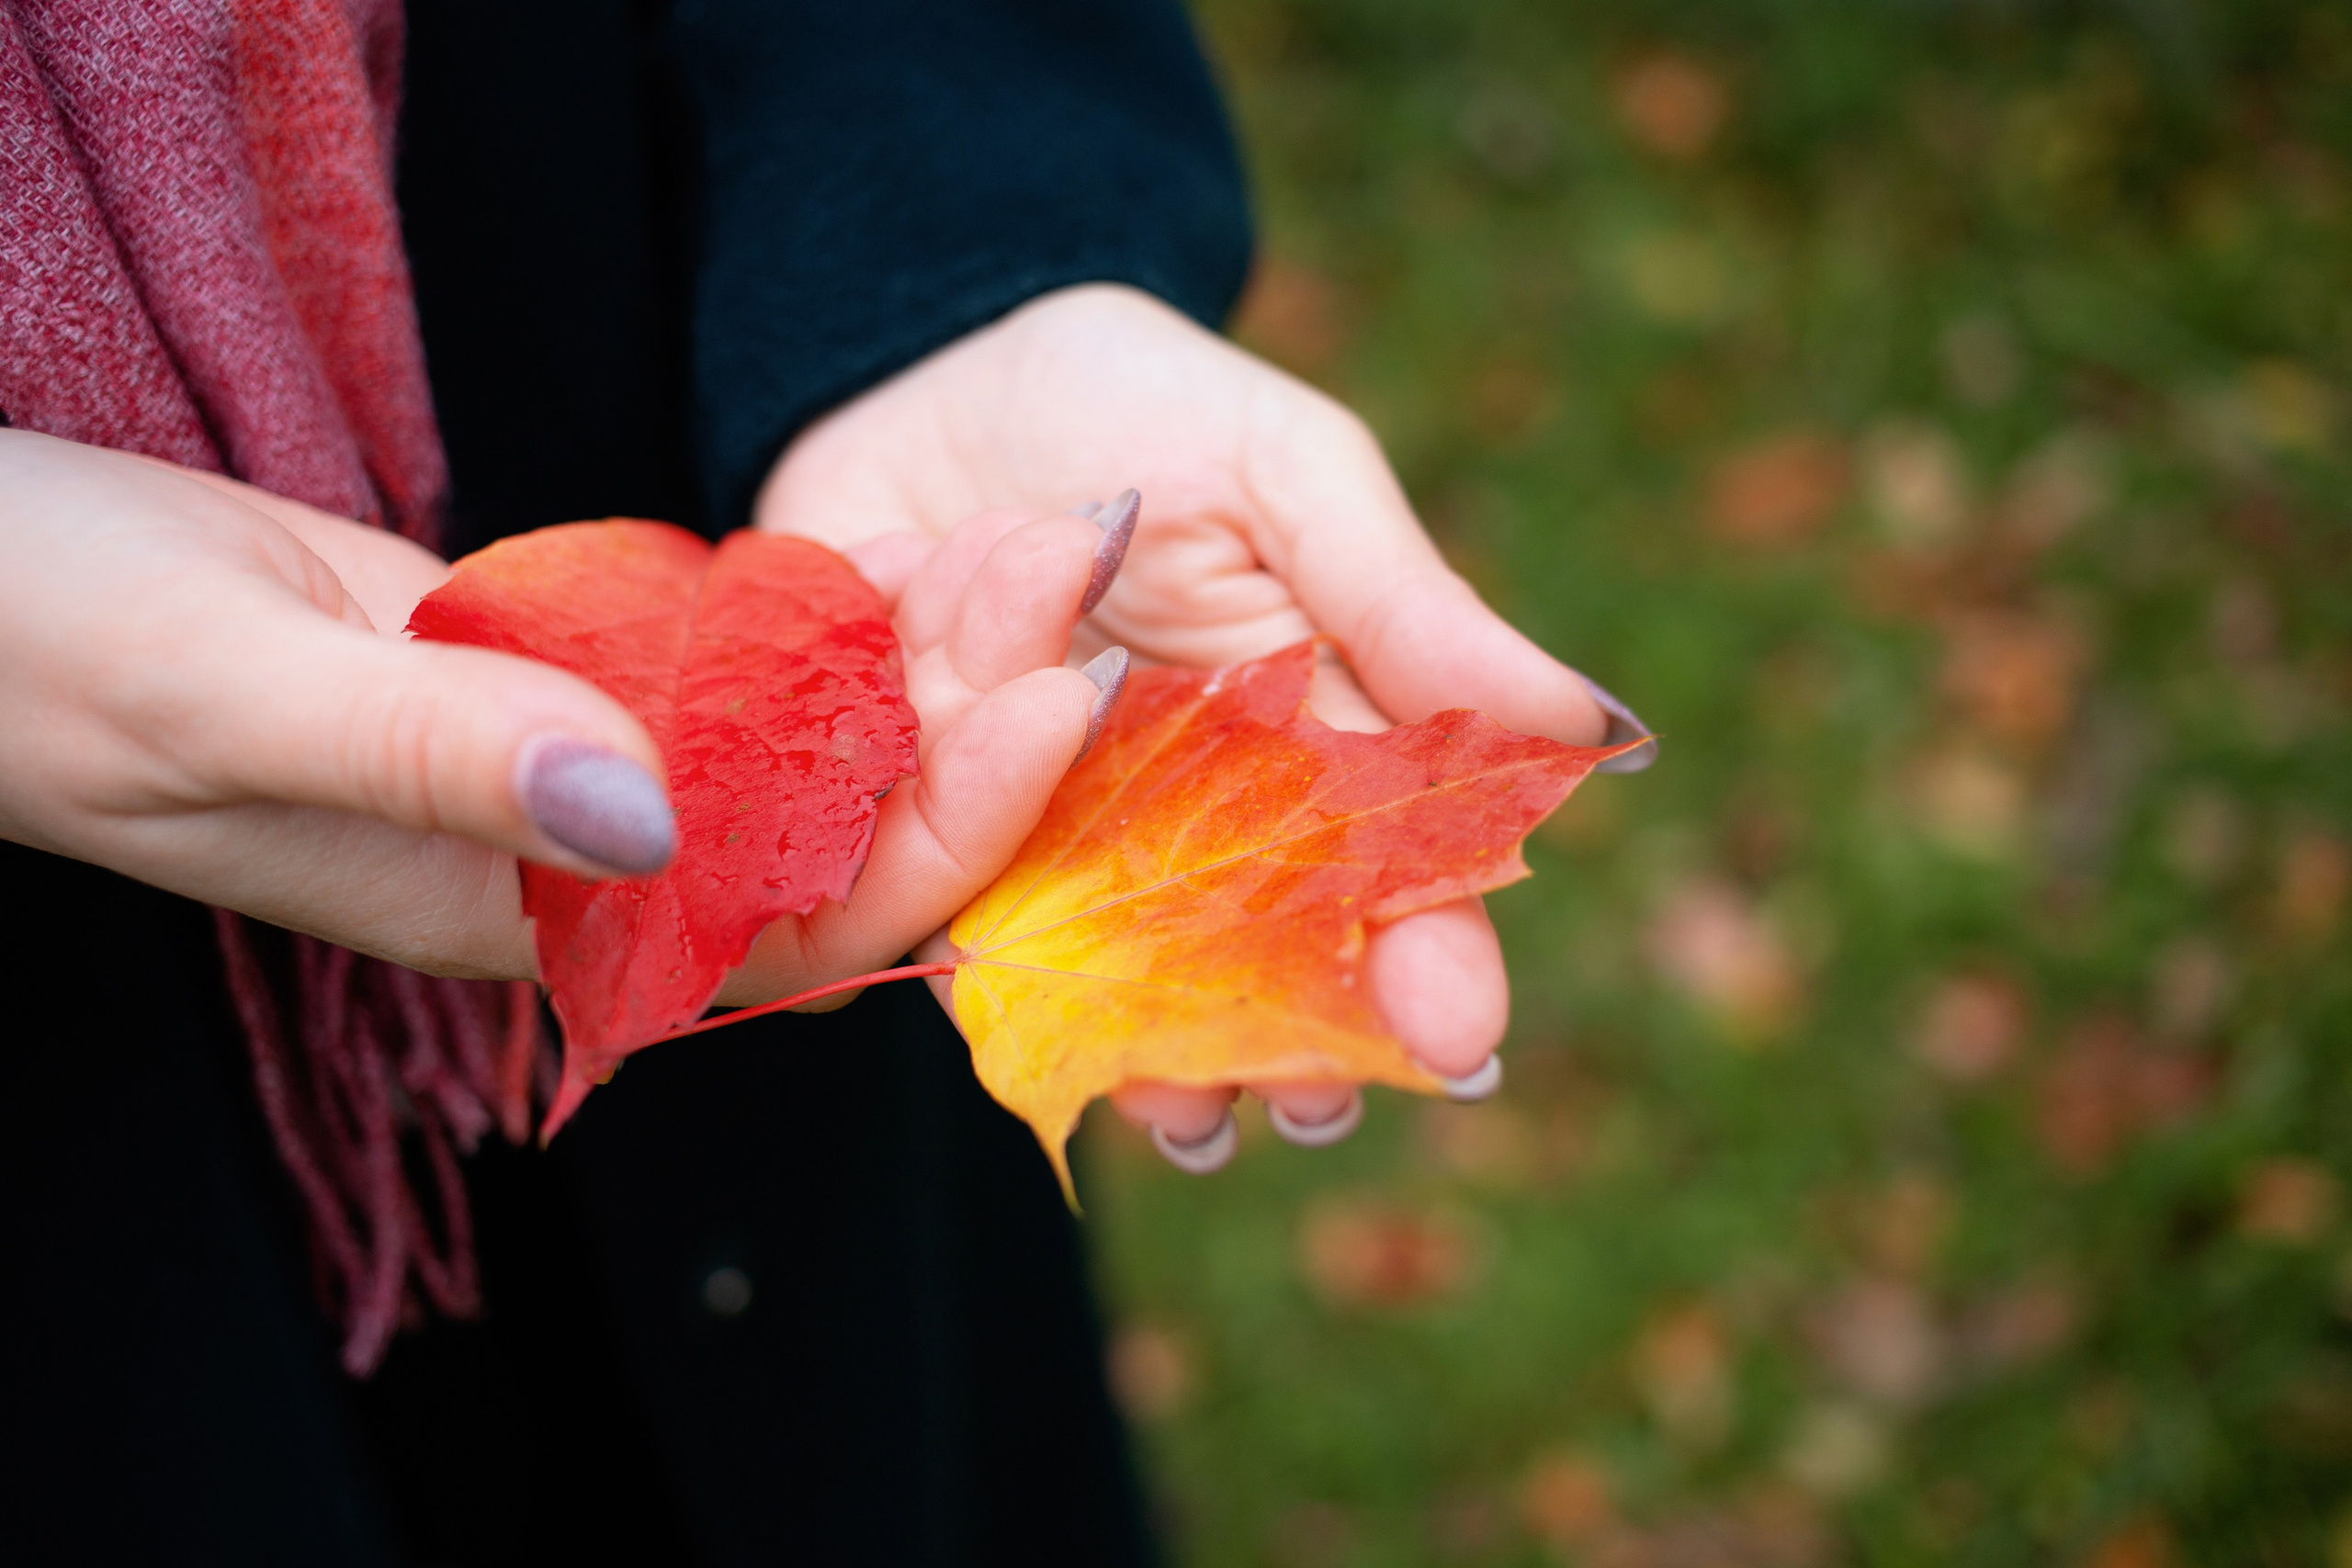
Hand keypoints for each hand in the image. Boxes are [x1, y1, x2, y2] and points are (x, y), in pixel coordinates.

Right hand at [0, 432, 1121, 1025]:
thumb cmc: (43, 649)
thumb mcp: (232, 693)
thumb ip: (440, 758)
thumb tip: (651, 817)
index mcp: (511, 915)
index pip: (789, 922)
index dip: (935, 826)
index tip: (1043, 700)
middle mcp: (570, 862)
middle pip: (834, 829)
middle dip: (972, 717)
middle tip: (1079, 572)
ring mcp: (567, 765)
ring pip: (800, 743)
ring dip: (924, 652)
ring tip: (1038, 541)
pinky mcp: (551, 671)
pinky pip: (726, 663)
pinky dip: (825, 610)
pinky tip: (909, 547)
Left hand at [756, 284, 1655, 1165]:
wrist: (926, 357)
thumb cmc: (1140, 407)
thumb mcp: (1291, 479)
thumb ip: (1410, 610)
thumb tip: (1594, 730)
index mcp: (1299, 749)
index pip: (1388, 879)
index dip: (1431, 960)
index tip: (1460, 1038)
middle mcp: (1180, 822)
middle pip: (1249, 973)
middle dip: (1279, 1055)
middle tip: (1301, 1106)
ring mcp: (1046, 835)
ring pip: (1095, 979)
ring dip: (1130, 1043)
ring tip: (1165, 1097)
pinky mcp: (916, 821)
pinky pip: (926, 908)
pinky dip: (952, 920)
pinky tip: (985, 958)